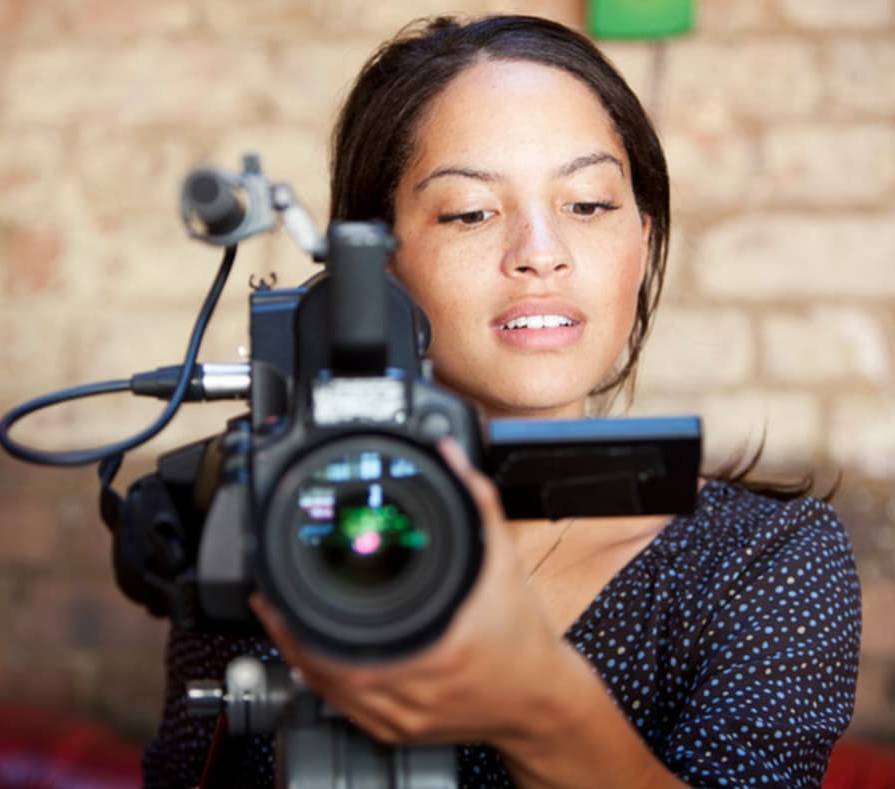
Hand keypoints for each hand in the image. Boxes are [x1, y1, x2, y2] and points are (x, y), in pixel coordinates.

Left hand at [249, 437, 564, 747]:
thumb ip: (476, 501)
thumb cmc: (522, 636)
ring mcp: (400, 719)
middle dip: (286, 631)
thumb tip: (449, 455)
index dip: (296, 622)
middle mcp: (410, 693)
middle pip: (321, 669)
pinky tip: (311, 654)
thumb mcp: (502, 561)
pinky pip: (342, 708)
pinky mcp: (397, 731)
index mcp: (433, 651)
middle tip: (267, 598)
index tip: (275, 592)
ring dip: (298, 653)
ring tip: (279, 618)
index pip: (341, 646)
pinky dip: (320, 677)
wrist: (539, 698)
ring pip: (326, 692)